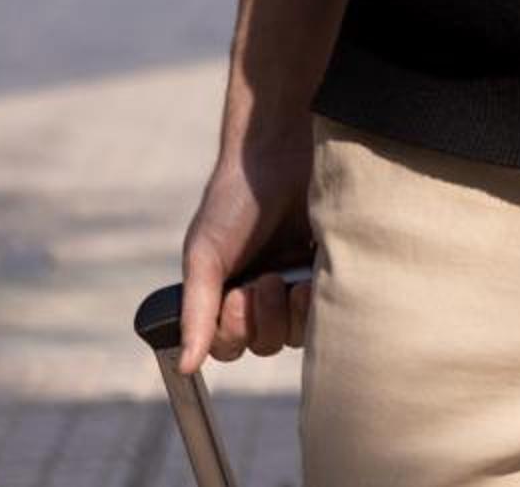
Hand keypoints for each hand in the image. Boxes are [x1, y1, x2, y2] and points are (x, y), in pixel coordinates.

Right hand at [178, 128, 314, 372]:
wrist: (281, 154)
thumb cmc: (234, 201)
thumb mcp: (205, 255)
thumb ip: (196, 311)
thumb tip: (185, 366)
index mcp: (228, 292)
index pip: (229, 346)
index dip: (233, 334)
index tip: (237, 297)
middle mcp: (264, 293)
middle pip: (266, 344)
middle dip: (264, 320)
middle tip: (267, 280)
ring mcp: (300, 282)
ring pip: (298, 334)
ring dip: (293, 315)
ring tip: (293, 281)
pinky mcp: (334, 268)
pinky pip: (331, 309)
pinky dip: (321, 303)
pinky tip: (314, 279)